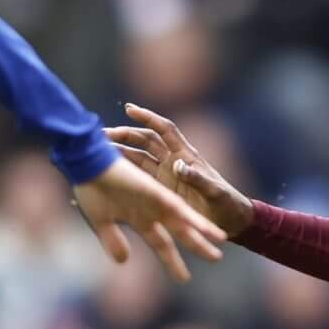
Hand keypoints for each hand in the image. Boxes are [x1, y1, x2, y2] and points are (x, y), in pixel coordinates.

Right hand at [73, 154, 226, 283]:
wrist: (84, 165)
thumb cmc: (91, 187)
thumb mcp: (101, 221)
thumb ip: (113, 241)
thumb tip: (123, 262)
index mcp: (141, 218)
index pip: (161, 244)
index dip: (172, 261)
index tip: (184, 278)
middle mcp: (152, 210)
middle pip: (180, 231)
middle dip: (198, 245)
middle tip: (216, 258)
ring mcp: (155, 200)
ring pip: (185, 219)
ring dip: (203, 230)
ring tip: (222, 242)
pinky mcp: (154, 191)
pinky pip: (176, 207)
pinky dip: (191, 219)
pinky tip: (206, 229)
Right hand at [104, 103, 255, 238]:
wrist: (230, 219)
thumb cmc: (226, 204)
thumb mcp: (214, 192)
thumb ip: (197, 179)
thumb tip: (178, 166)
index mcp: (186, 155)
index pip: (164, 129)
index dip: (148, 117)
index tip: (129, 109)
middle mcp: (172, 160)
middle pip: (145, 140)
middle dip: (125, 134)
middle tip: (103, 134)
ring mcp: (164, 174)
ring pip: (138, 156)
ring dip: (120, 150)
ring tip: (98, 150)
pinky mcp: (160, 188)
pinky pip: (139, 175)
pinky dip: (125, 169)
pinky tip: (107, 169)